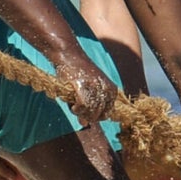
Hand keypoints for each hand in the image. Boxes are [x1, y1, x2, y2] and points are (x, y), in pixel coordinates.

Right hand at [56, 60, 120, 179]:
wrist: (69, 55)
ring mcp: (95, 88)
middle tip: (78, 111)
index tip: (86, 114)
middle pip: (100, 115)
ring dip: (81, 114)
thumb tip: (85, 124)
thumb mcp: (88, 89)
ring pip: (92, 112)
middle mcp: (106, 89)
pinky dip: (77, 109)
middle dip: (88, 117)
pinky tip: (73, 106)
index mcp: (111, 89)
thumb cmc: (78, 73)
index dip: (96, 117)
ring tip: (74, 108)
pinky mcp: (83, 87)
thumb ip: (89, 106)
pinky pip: (83, 106)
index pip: (108, 113)